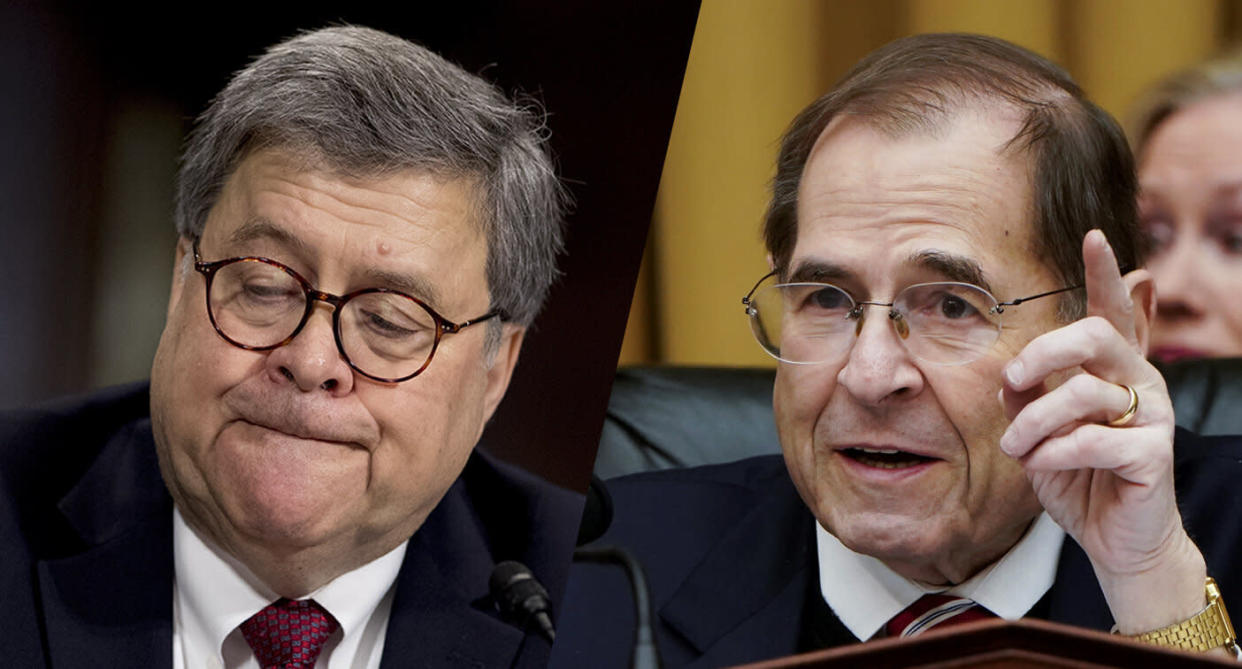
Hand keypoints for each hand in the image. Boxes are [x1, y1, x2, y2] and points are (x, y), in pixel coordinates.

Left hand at [998, 229, 1205, 633]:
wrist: (1112, 537)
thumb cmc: (1075, 475)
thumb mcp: (1038, 430)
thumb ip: (1027, 395)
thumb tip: (1012, 376)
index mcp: (1111, 368)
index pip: (1112, 311)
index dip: (1103, 274)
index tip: (1092, 236)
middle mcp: (1138, 381)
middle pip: (1092, 336)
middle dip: (1041, 354)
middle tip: (1012, 382)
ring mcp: (1152, 415)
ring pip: (1081, 393)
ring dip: (1033, 424)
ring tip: (1018, 448)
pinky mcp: (1154, 454)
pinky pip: (1092, 440)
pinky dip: (1055, 453)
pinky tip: (1045, 466)